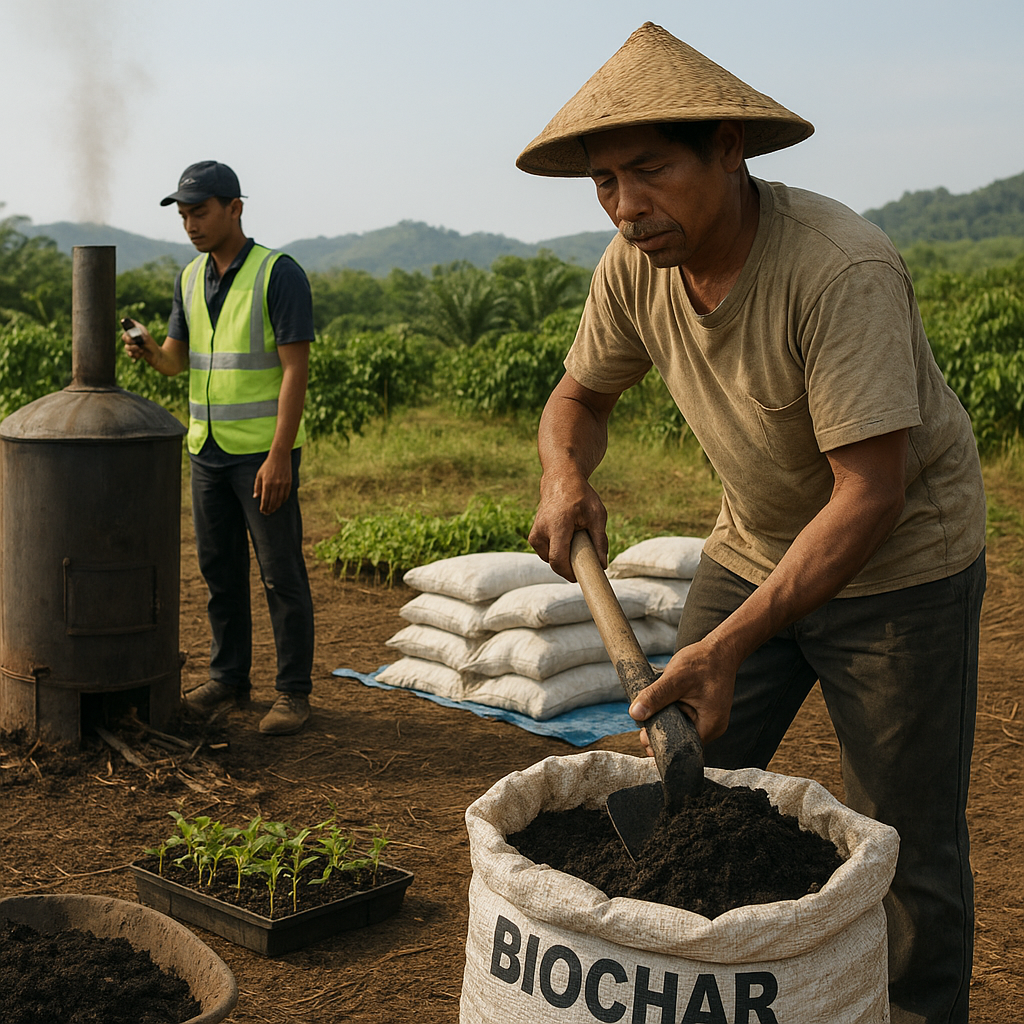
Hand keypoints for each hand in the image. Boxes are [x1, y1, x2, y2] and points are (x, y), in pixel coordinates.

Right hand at [121, 319, 153, 360]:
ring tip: (141, 349)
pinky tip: (142, 354)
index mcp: (132, 335)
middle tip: (136, 343)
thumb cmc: (150, 342)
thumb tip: (130, 320)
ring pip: (127, 347)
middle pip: (124, 339)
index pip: (125, 334)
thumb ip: (137, 326)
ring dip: (134, 348)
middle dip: (130, 341)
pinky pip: (130, 354)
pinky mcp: (133, 354)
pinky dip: (136, 354)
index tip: (132, 337)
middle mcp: (131, 341)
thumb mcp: (145, 332)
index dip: (127, 336)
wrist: (156, 353)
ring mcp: (131, 348)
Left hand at [253, 450, 291, 514]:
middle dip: (269, 509)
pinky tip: (279, 503)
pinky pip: (286, 495)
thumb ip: (257, 486)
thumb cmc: (267, 466)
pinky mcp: (289, 483)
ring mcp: (283, 484)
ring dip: (276, 506)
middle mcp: (275, 485)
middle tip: (267, 513)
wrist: (280, 457)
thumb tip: (255, 497)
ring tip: (272, 510)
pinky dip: (282, 501)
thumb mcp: (259, 475)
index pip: (265, 499)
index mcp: (267, 483)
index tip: (262, 511)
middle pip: (272, 501)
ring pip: (280, 500)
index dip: (263, 507)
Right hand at [528, 471, 607, 581]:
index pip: (558, 559)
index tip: (582, 578)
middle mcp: (541, 531)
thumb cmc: (581, 496)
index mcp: (557, 525)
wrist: (560, 480)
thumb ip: (600, 541)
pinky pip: (547, 554)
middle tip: (587, 560)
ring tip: (577, 540)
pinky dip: (559, 552)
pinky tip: (568, 539)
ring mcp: (535, 535)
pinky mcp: (533, 537)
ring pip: (551, 560)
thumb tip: (603, 565)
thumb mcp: (597, 515)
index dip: (570, 574)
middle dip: (571, 567)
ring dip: (565, 557)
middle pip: (555, 562)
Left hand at [631, 638, 738, 754]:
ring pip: (680, 729)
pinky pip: (684, 719)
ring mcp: (709, 721)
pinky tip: (665, 701)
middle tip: (644, 718)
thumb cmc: (702, 661)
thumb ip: (656, 696)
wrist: (720, 649)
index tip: (643, 734)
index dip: (660, 742)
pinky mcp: (703, 713)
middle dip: (661, 731)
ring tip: (656, 705)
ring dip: (665, 720)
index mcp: (710, 726)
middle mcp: (712, 728)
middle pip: (680, 740)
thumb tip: (635, 714)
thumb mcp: (676, 678)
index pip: (681, 747)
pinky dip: (672, 712)